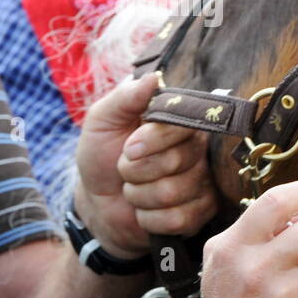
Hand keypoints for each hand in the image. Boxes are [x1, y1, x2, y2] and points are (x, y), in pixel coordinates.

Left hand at [73, 73, 216, 258]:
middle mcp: (196, 149)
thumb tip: (152, 78)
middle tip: (124, 170)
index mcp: (177, 121)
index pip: (183, 124)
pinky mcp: (200, 213)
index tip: (128, 148)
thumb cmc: (101, 155)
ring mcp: (201, 182)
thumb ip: (126, 97)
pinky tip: (143, 211)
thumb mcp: (102, 120)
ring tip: (132, 190)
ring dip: (139, 195)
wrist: (96, 201)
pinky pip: (178, 219)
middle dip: (136, 171)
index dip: (153, 139)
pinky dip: (149, 218)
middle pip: (177, 161)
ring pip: (174, 192)